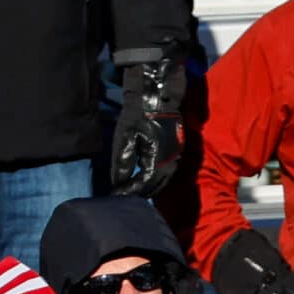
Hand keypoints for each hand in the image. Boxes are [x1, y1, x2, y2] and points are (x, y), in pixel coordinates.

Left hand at [110, 58, 186, 197]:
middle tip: (123, 197)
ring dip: (149, 188)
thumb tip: (118, 183)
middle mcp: (170, 163)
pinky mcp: (176, 152)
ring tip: (134, 192)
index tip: (116, 196)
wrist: (157, 96)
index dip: (129, 192)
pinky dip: (156, 179)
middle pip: (155, 186)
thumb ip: (122, 163)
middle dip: (139, 193)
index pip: (143, 184)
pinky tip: (146, 179)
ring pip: (163, 181)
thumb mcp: (125, 138)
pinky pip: (167, 172)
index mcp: (158, 161)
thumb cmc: (139, 114)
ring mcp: (176, 158)